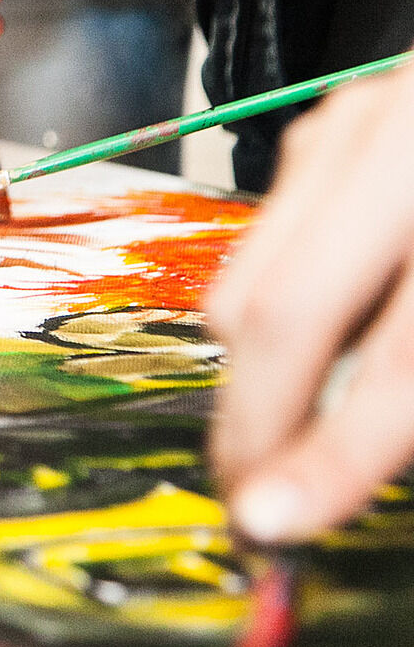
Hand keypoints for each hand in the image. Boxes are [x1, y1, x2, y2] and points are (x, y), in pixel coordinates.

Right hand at [207, 65, 413, 542]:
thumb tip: (344, 460)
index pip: (400, 360)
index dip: (334, 451)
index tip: (276, 520)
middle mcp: (404, 147)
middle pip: (288, 310)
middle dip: (257, 422)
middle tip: (248, 493)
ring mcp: (357, 125)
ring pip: (250, 275)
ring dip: (262, 372)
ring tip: (293, 425)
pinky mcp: (330, 128)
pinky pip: (268, 240)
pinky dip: (283, 307)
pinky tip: (332, 341)